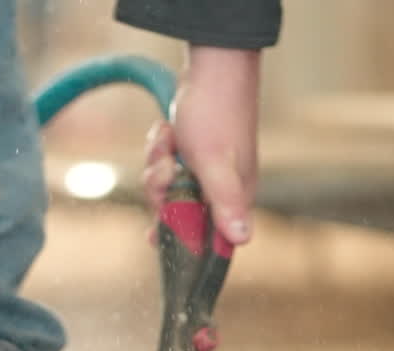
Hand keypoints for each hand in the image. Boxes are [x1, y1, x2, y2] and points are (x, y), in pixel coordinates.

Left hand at [143, 46, 260, 244]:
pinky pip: (165, 167)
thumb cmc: (217, 112)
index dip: (180, 239)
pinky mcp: (190, 156)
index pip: (207, 240)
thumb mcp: (216, 164)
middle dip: (162, 189)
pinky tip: (167, 130)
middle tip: (167, 163)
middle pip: (177, 215)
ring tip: (168, 139)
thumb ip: (226, 204)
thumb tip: (242, 240)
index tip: (151, 236)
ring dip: (158, 162)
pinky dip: (160, 149)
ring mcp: (204, 172)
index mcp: (234, 199)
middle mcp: (221, 190)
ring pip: (166, 189)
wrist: (212, 66)